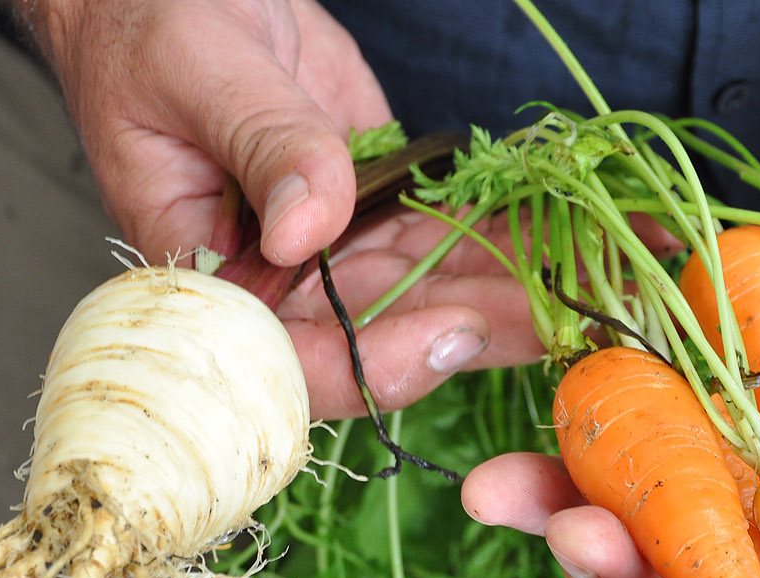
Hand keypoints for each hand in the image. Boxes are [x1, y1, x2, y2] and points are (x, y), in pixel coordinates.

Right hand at [32, 0, 542, 418]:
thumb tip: (308, 226)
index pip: (292, 360)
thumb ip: (262, 143)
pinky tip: (585, 235)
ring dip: (524, 288)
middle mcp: (284, 286)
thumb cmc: (147, 28)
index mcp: (211, 281)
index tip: (450, 330)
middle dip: (487, 328)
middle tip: (575, 315)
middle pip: (390, 336)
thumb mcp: (195, 73)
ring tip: (612, 278)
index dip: (372, 363)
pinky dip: (515, 235)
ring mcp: (340, 252)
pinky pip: (451, 235)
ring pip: (437, 291)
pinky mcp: (382, 210)